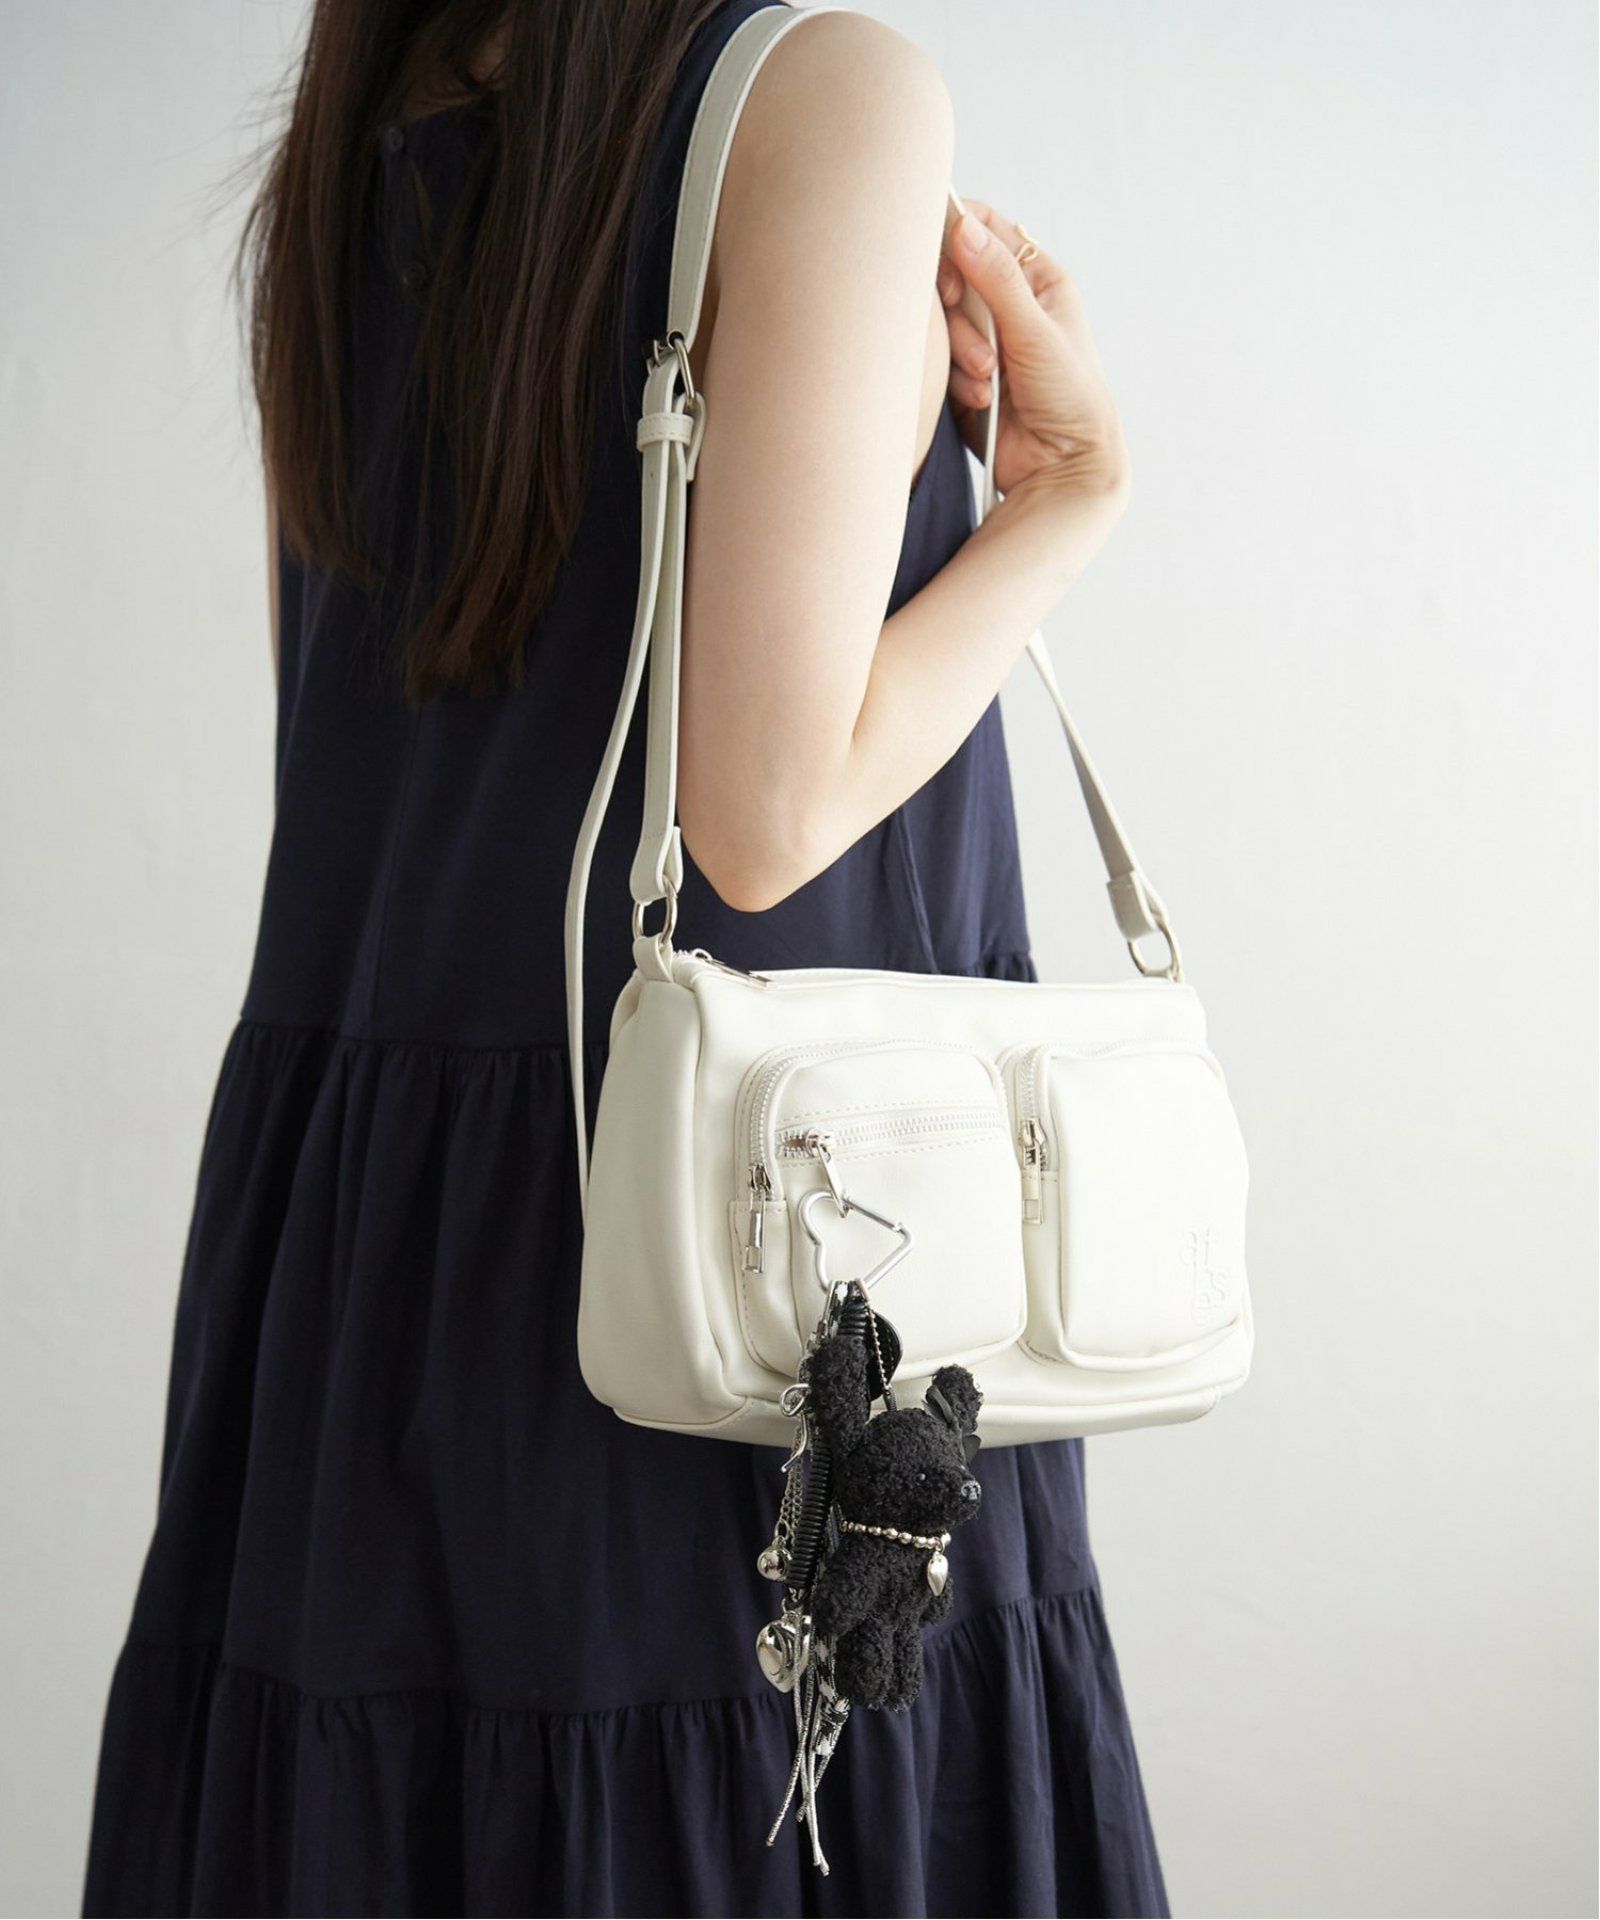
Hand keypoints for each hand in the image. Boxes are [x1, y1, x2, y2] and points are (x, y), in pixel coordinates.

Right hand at [938, 203, 1129, 512]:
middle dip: (959, 309)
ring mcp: (984, 340)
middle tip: (970, 328)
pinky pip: (939, 361)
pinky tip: (984, 400)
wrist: (1063, 466)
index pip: (986, 229)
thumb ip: (996, 280)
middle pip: (954, 275)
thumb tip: (963, 227)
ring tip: (989, 378)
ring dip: (961, 351)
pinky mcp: (963, 375)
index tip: (949, 265)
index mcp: (1036, 278)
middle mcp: (1008, 303)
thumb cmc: (1070, 396)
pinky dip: (956, 379)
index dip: (959, 237)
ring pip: (944, 322)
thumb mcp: (1035, 332)